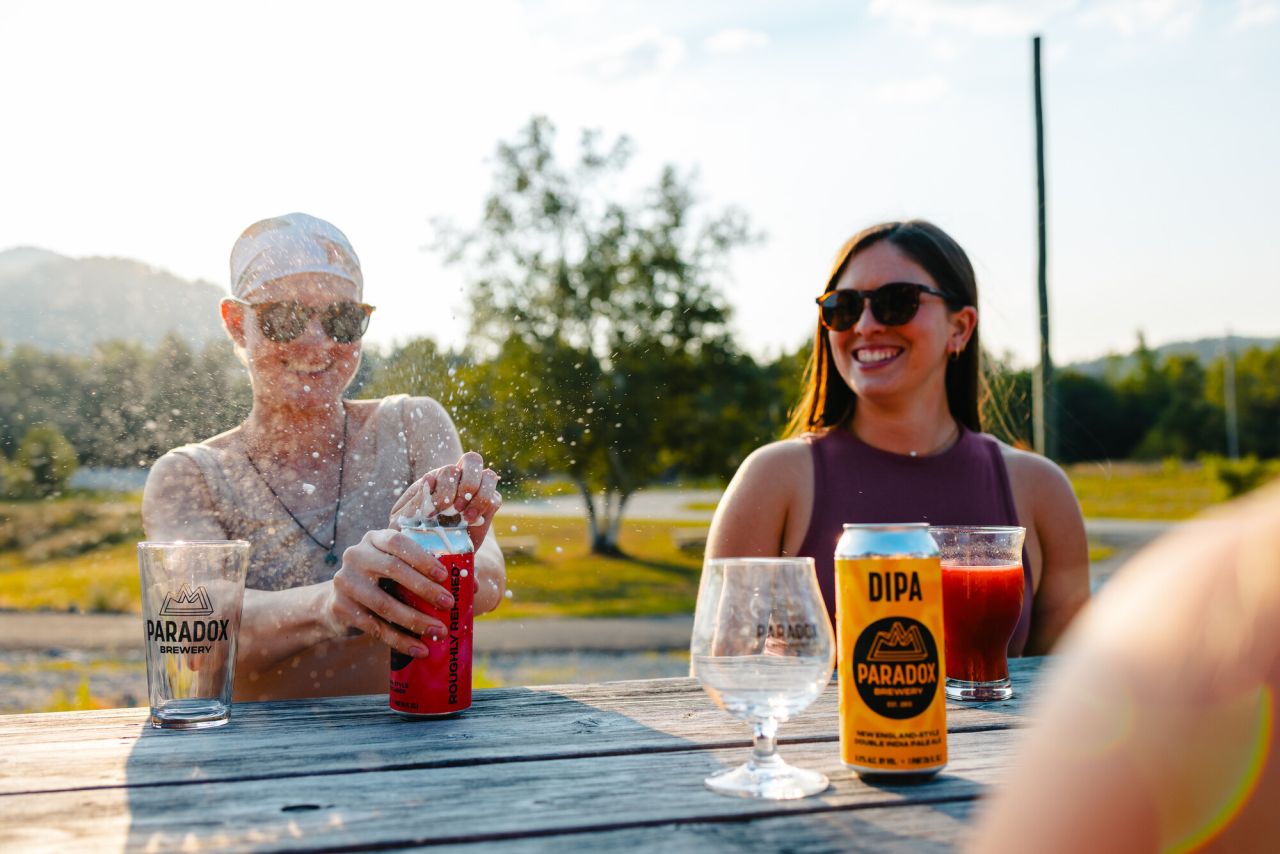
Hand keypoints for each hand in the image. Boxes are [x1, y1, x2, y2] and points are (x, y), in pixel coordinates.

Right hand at [324, 528, 456, 657]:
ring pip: (384, 603)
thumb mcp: (400, 570)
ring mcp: (345, 581)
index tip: (444, 576)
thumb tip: (473, 586)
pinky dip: (400, 641)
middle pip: (393, 570)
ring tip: (439, 632)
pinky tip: (419, 649)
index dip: (422, 557)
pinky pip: (375, 627)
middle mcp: (356, 555)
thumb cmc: (383, 582)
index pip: (398, 541)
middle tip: (449, 604)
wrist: (339, 601)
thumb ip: (429, 571)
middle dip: (424, 589)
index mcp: (375, 539)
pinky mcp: (340, 608)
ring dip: (415, 620)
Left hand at [389, 451, 501, 550]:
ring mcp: (476, 491)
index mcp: (438, 477)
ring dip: (478, 496)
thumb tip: (429, 482)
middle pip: (472, 460)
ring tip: (465, 518)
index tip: (433, 512)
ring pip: (488, 475)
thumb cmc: (412, 532)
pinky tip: (470, 522)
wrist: (431, 551)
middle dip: (464, 486)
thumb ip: (414, 502)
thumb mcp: (404, 518)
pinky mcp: (489, 506)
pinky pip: (495, 498)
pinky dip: (484, 508)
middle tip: (454, 510)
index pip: (448, 469)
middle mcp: (459, 479)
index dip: (444, 488)